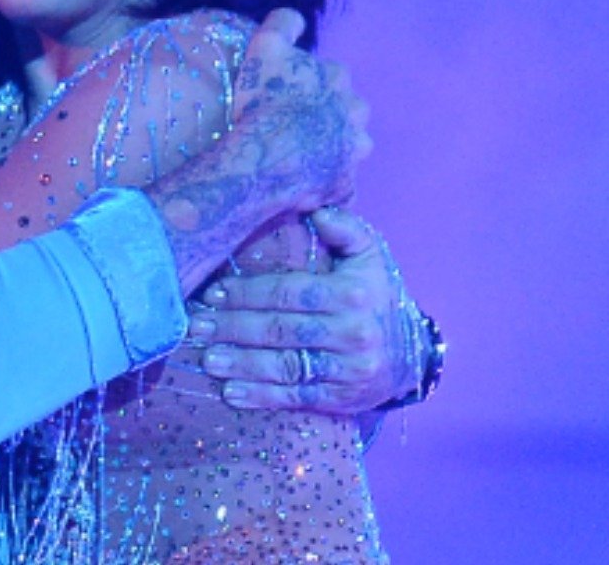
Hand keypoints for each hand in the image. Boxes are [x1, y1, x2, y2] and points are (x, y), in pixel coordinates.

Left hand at [180, 207, 417, 413]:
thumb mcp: (370, 257)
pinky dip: (262, 397)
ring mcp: (348, 369)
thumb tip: (316, 211)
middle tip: (197, 326)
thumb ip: (346, 230)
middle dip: (233, 327)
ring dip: (242, 364)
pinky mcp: (342, 398)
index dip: (247, 293)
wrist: (411, 355)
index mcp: (352, 293)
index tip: (212, 292)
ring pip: (286, 366)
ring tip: (208, 359)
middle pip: (280, 329)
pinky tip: (232, 393)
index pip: (288, 292)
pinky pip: (297, 397)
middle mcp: (352, 332)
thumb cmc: (375, 297)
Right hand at [235, 9, 371, 209]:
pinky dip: (326, 185)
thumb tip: (294, 18)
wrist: (268, 155)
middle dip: (325, 118)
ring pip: (346, 148)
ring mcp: (354, 152)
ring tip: (299, 158)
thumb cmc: (265, 100)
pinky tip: (304, 186)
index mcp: (339, 79)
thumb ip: (283, 24)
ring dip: (329, 151)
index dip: (304, 86)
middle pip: (342, 112)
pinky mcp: (346, 186)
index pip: (327, 77)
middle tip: (291, 128)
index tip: (283, 96)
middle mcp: (356, 113)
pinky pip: (338, 186)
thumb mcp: (266, 47)